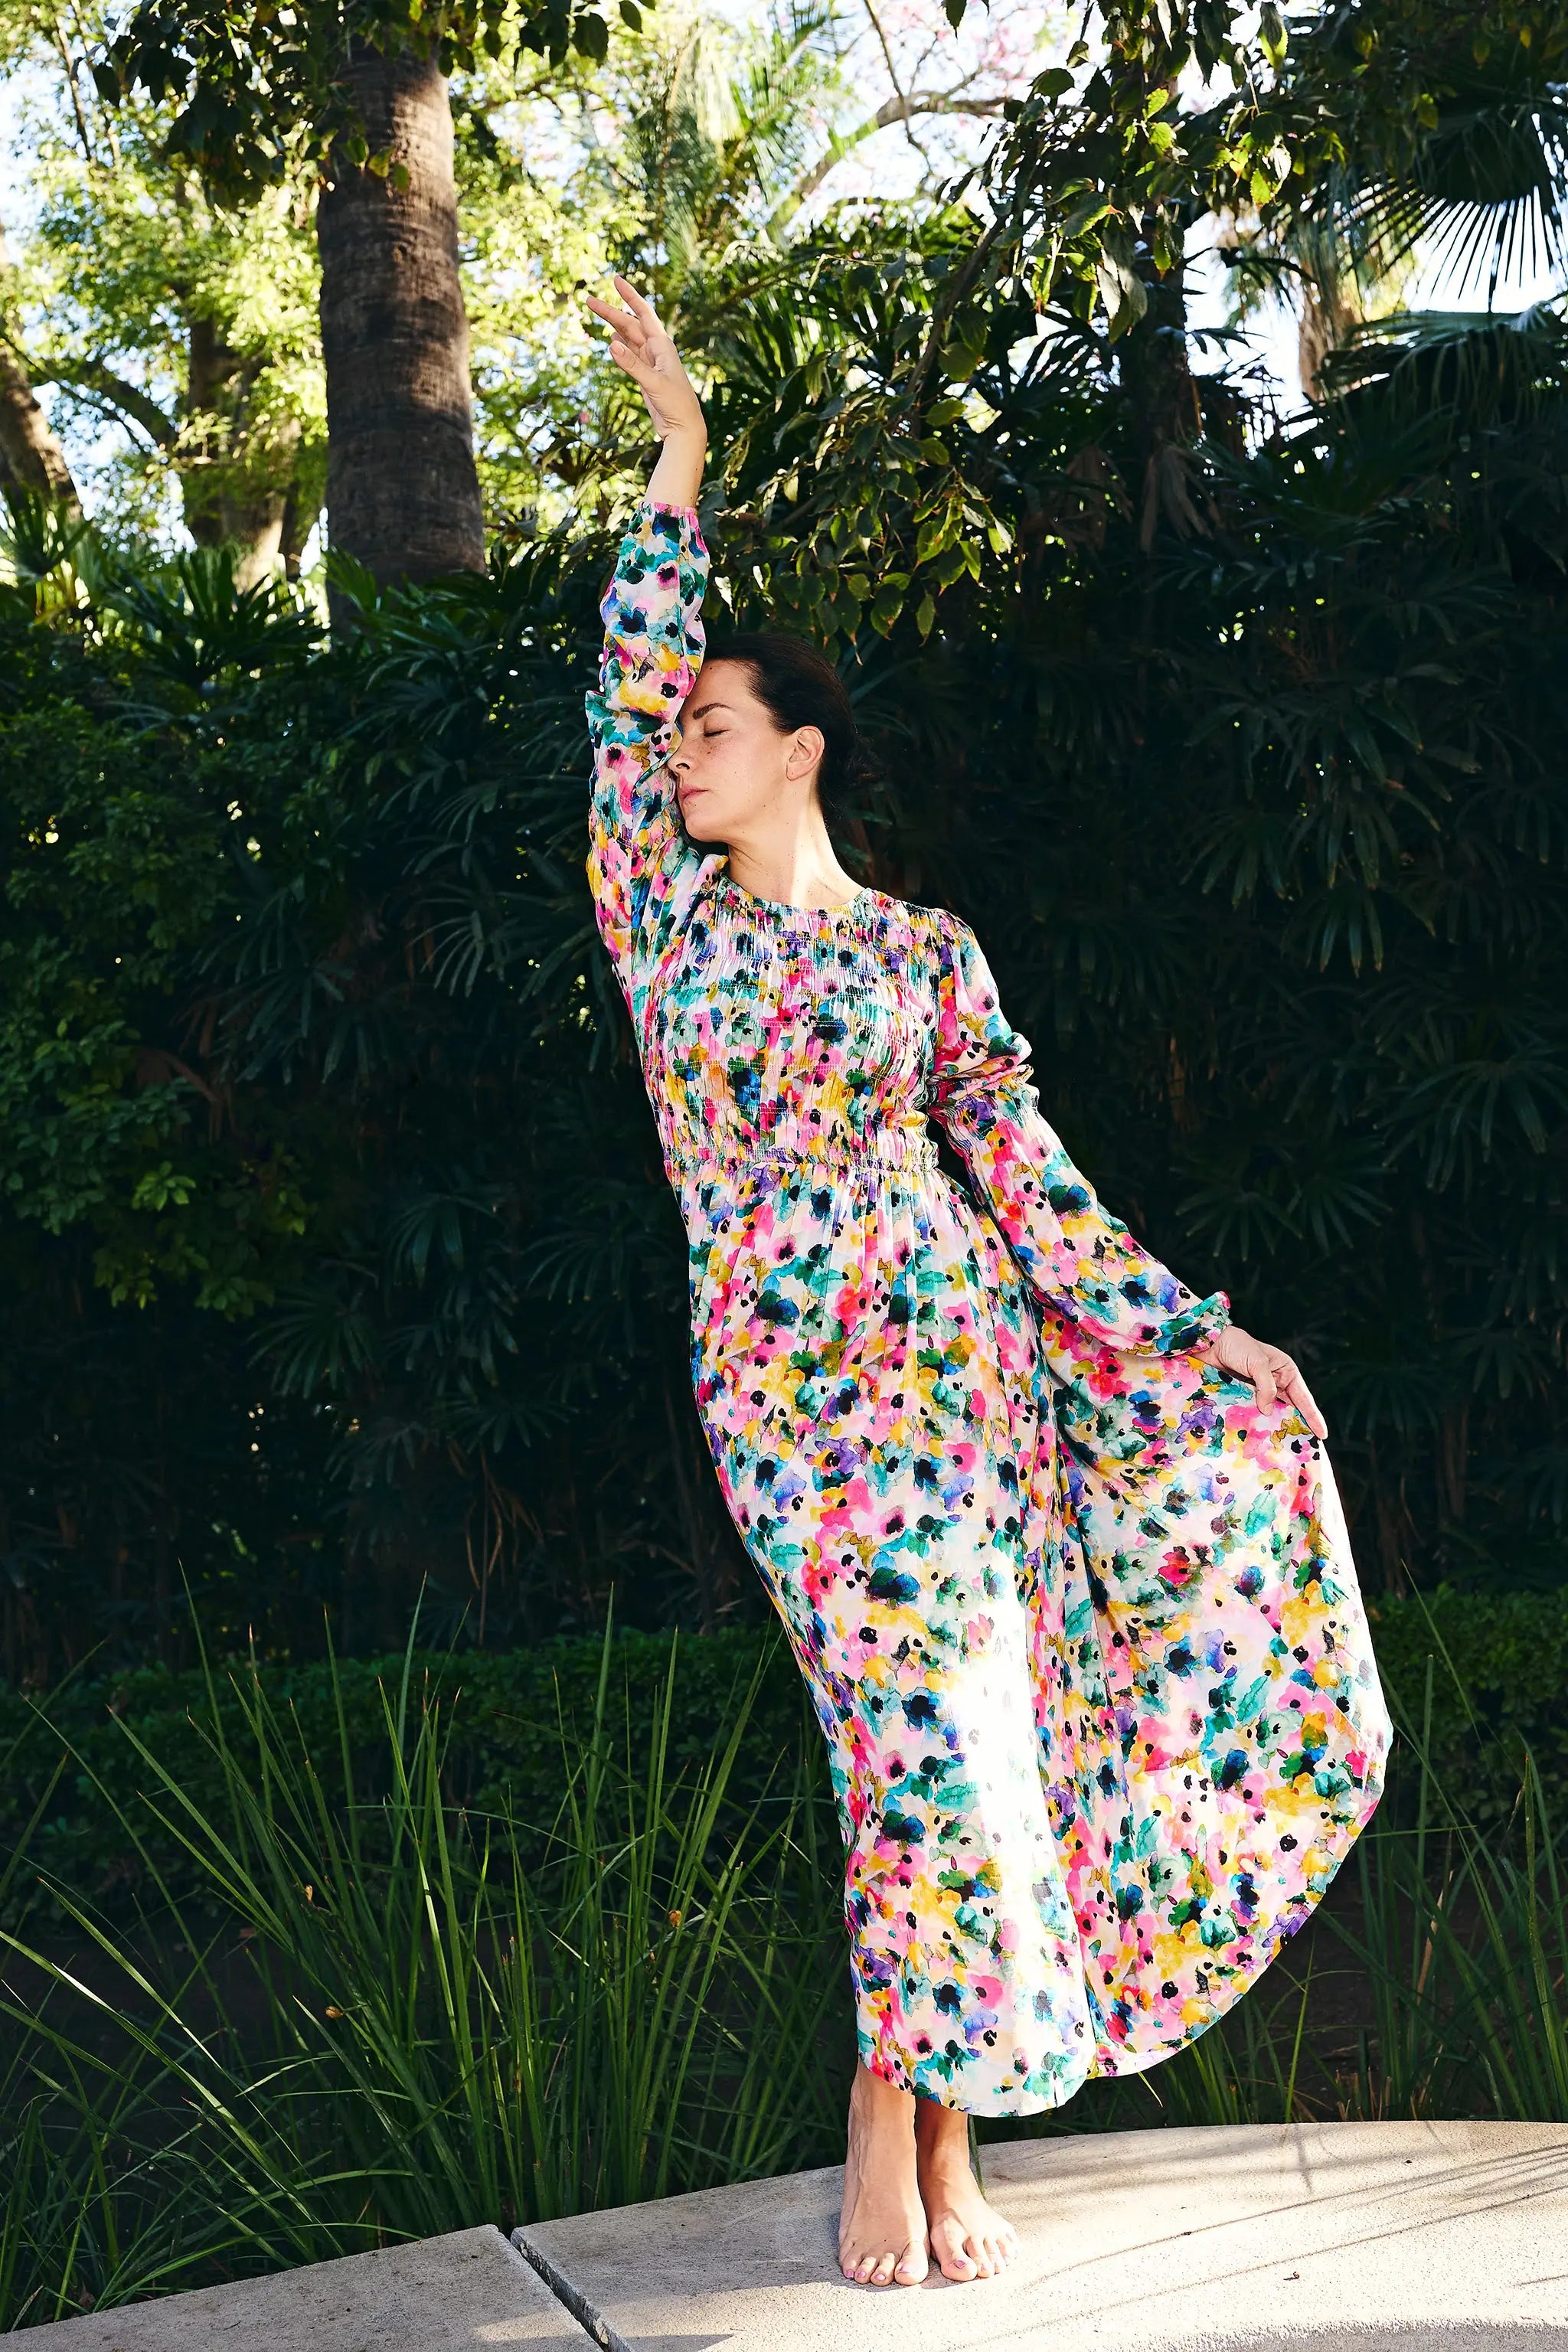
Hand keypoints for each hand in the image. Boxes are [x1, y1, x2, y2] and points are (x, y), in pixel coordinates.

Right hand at [586, 274, 705, 447]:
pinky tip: (613, 336)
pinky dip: (620, 344)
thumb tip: (611, 342)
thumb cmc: (676, 405)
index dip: (630, 296)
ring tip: (596, 310)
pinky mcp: (645, 375)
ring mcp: (650, 362)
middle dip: (610, 311)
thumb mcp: (653, 383)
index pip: (643, 313)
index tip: (616, 280)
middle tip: (589, 300)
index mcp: (663, 345)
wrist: (683, 428)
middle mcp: (657, 350)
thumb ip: (632, 364)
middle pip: (630, 324)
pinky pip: (630, 353)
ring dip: (613, 324)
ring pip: (628, 337)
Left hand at [1196, 1324, 1326, 1439]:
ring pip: (1272, 1413)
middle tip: (1305, 1447)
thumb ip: (1265, 1387)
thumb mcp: (1257, 1363)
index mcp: (1286, 1371)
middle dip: (1297, 1426)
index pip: (1304, 1398)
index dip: (1313, 1416)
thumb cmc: (1237, 1346)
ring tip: (1283, 1447)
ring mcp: (1259, 1391)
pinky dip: (1256, 1423)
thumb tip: (1268, 1411)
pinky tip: (1258, 1437)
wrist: (1209, 1343)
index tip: (1322, 1435)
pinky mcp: (1243, 1396)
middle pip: (1290, 1409)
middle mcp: (1275, 1382)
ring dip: (1275, 1427)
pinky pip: (1253, 1413)